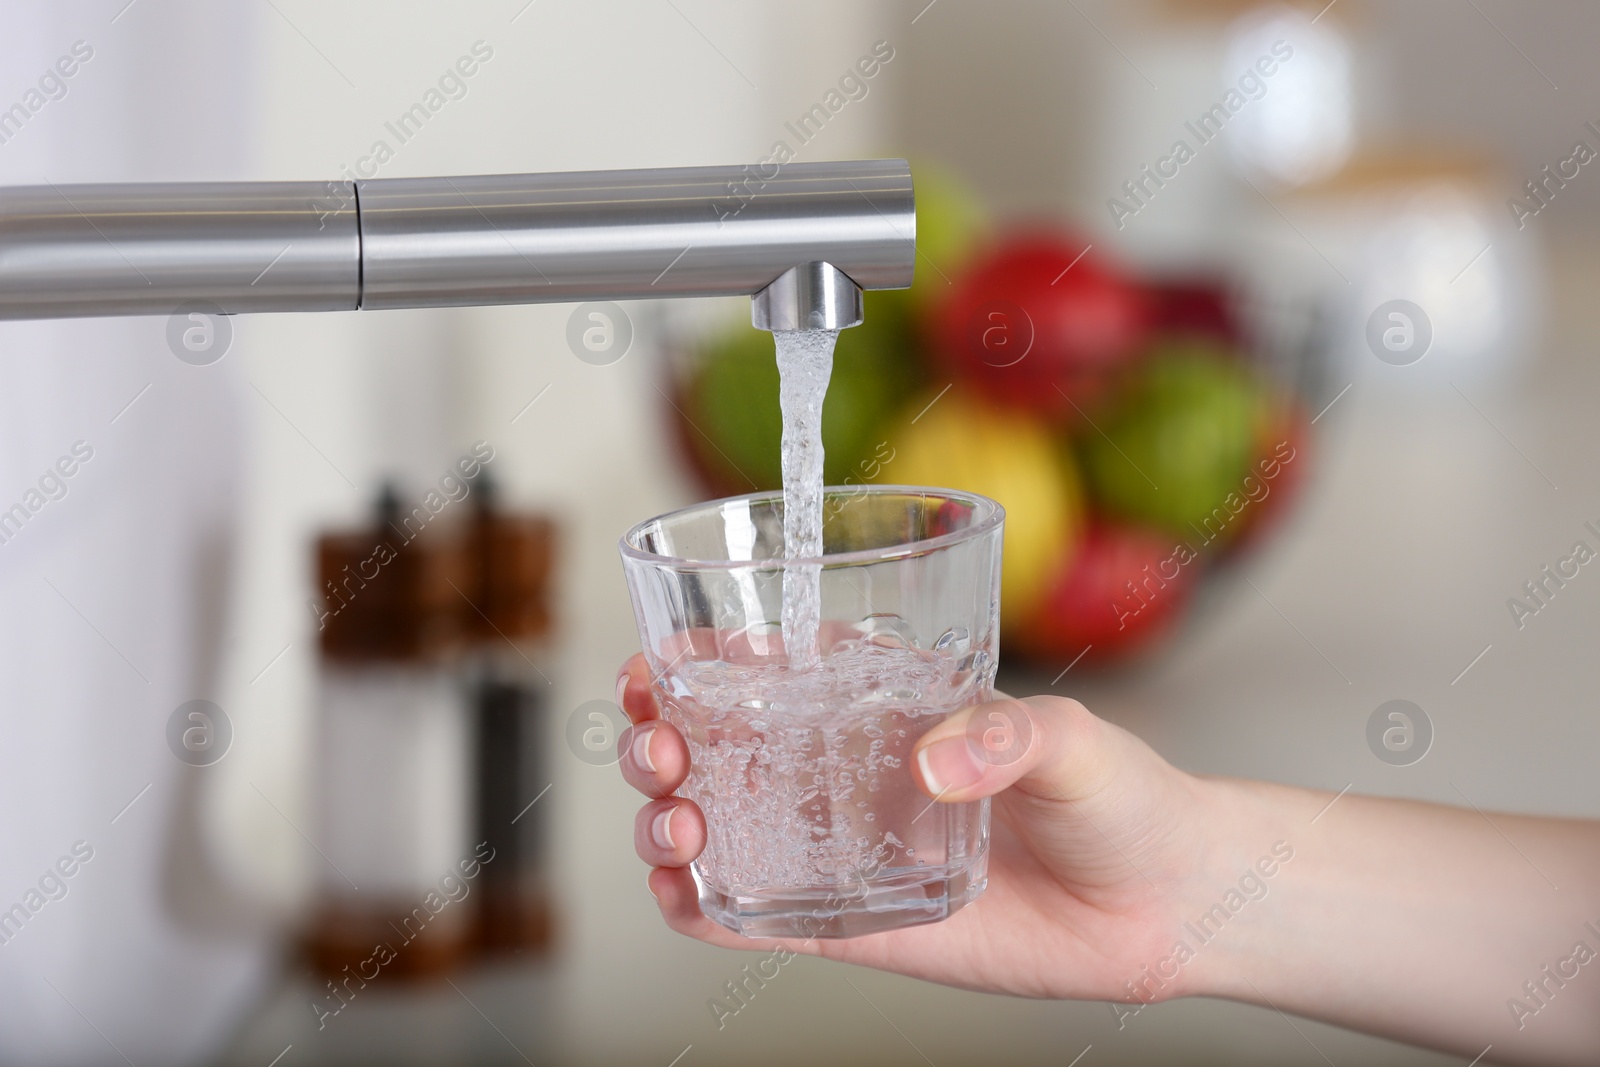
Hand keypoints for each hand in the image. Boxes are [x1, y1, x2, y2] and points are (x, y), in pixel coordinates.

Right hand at [614, 653, 1235, 1000]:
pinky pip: (760, 916)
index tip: (657, 663)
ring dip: (668, 822)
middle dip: (662, 739)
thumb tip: (934, 763)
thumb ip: (1007, 734)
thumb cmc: (1124, 798)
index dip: (699, 663)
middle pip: (722, 747)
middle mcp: (852, 774)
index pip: (773, 670)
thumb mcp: (1073, 739)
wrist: (1165, 902)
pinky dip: (702, 910)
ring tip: (676, 824)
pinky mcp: (859, 923)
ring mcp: (847, 849)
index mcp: (888, 708)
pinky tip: (681, 895)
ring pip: (723, 829)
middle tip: (657, 745)